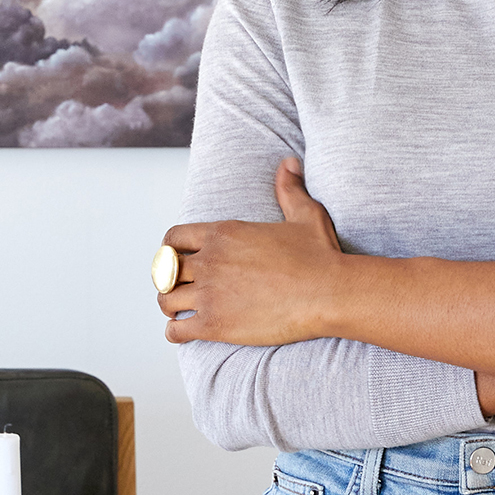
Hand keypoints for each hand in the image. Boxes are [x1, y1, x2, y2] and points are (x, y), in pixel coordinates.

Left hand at [159, 159, 347, 345]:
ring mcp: (210, 293)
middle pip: (165, 270)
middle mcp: (210, 261)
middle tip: (180, 288)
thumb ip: (288, 188)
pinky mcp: (216, 324)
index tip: (177, 259)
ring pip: (165, 300)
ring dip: (170, 305)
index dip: (170, 250)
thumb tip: (289, 163)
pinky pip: (175, 330)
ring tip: (181, 310)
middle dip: (169, 280)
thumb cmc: (319, 256)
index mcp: (223, 233)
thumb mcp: (304, 213)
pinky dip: (176, 332)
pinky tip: (187, 331)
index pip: (173, 238)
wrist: (329, 293)